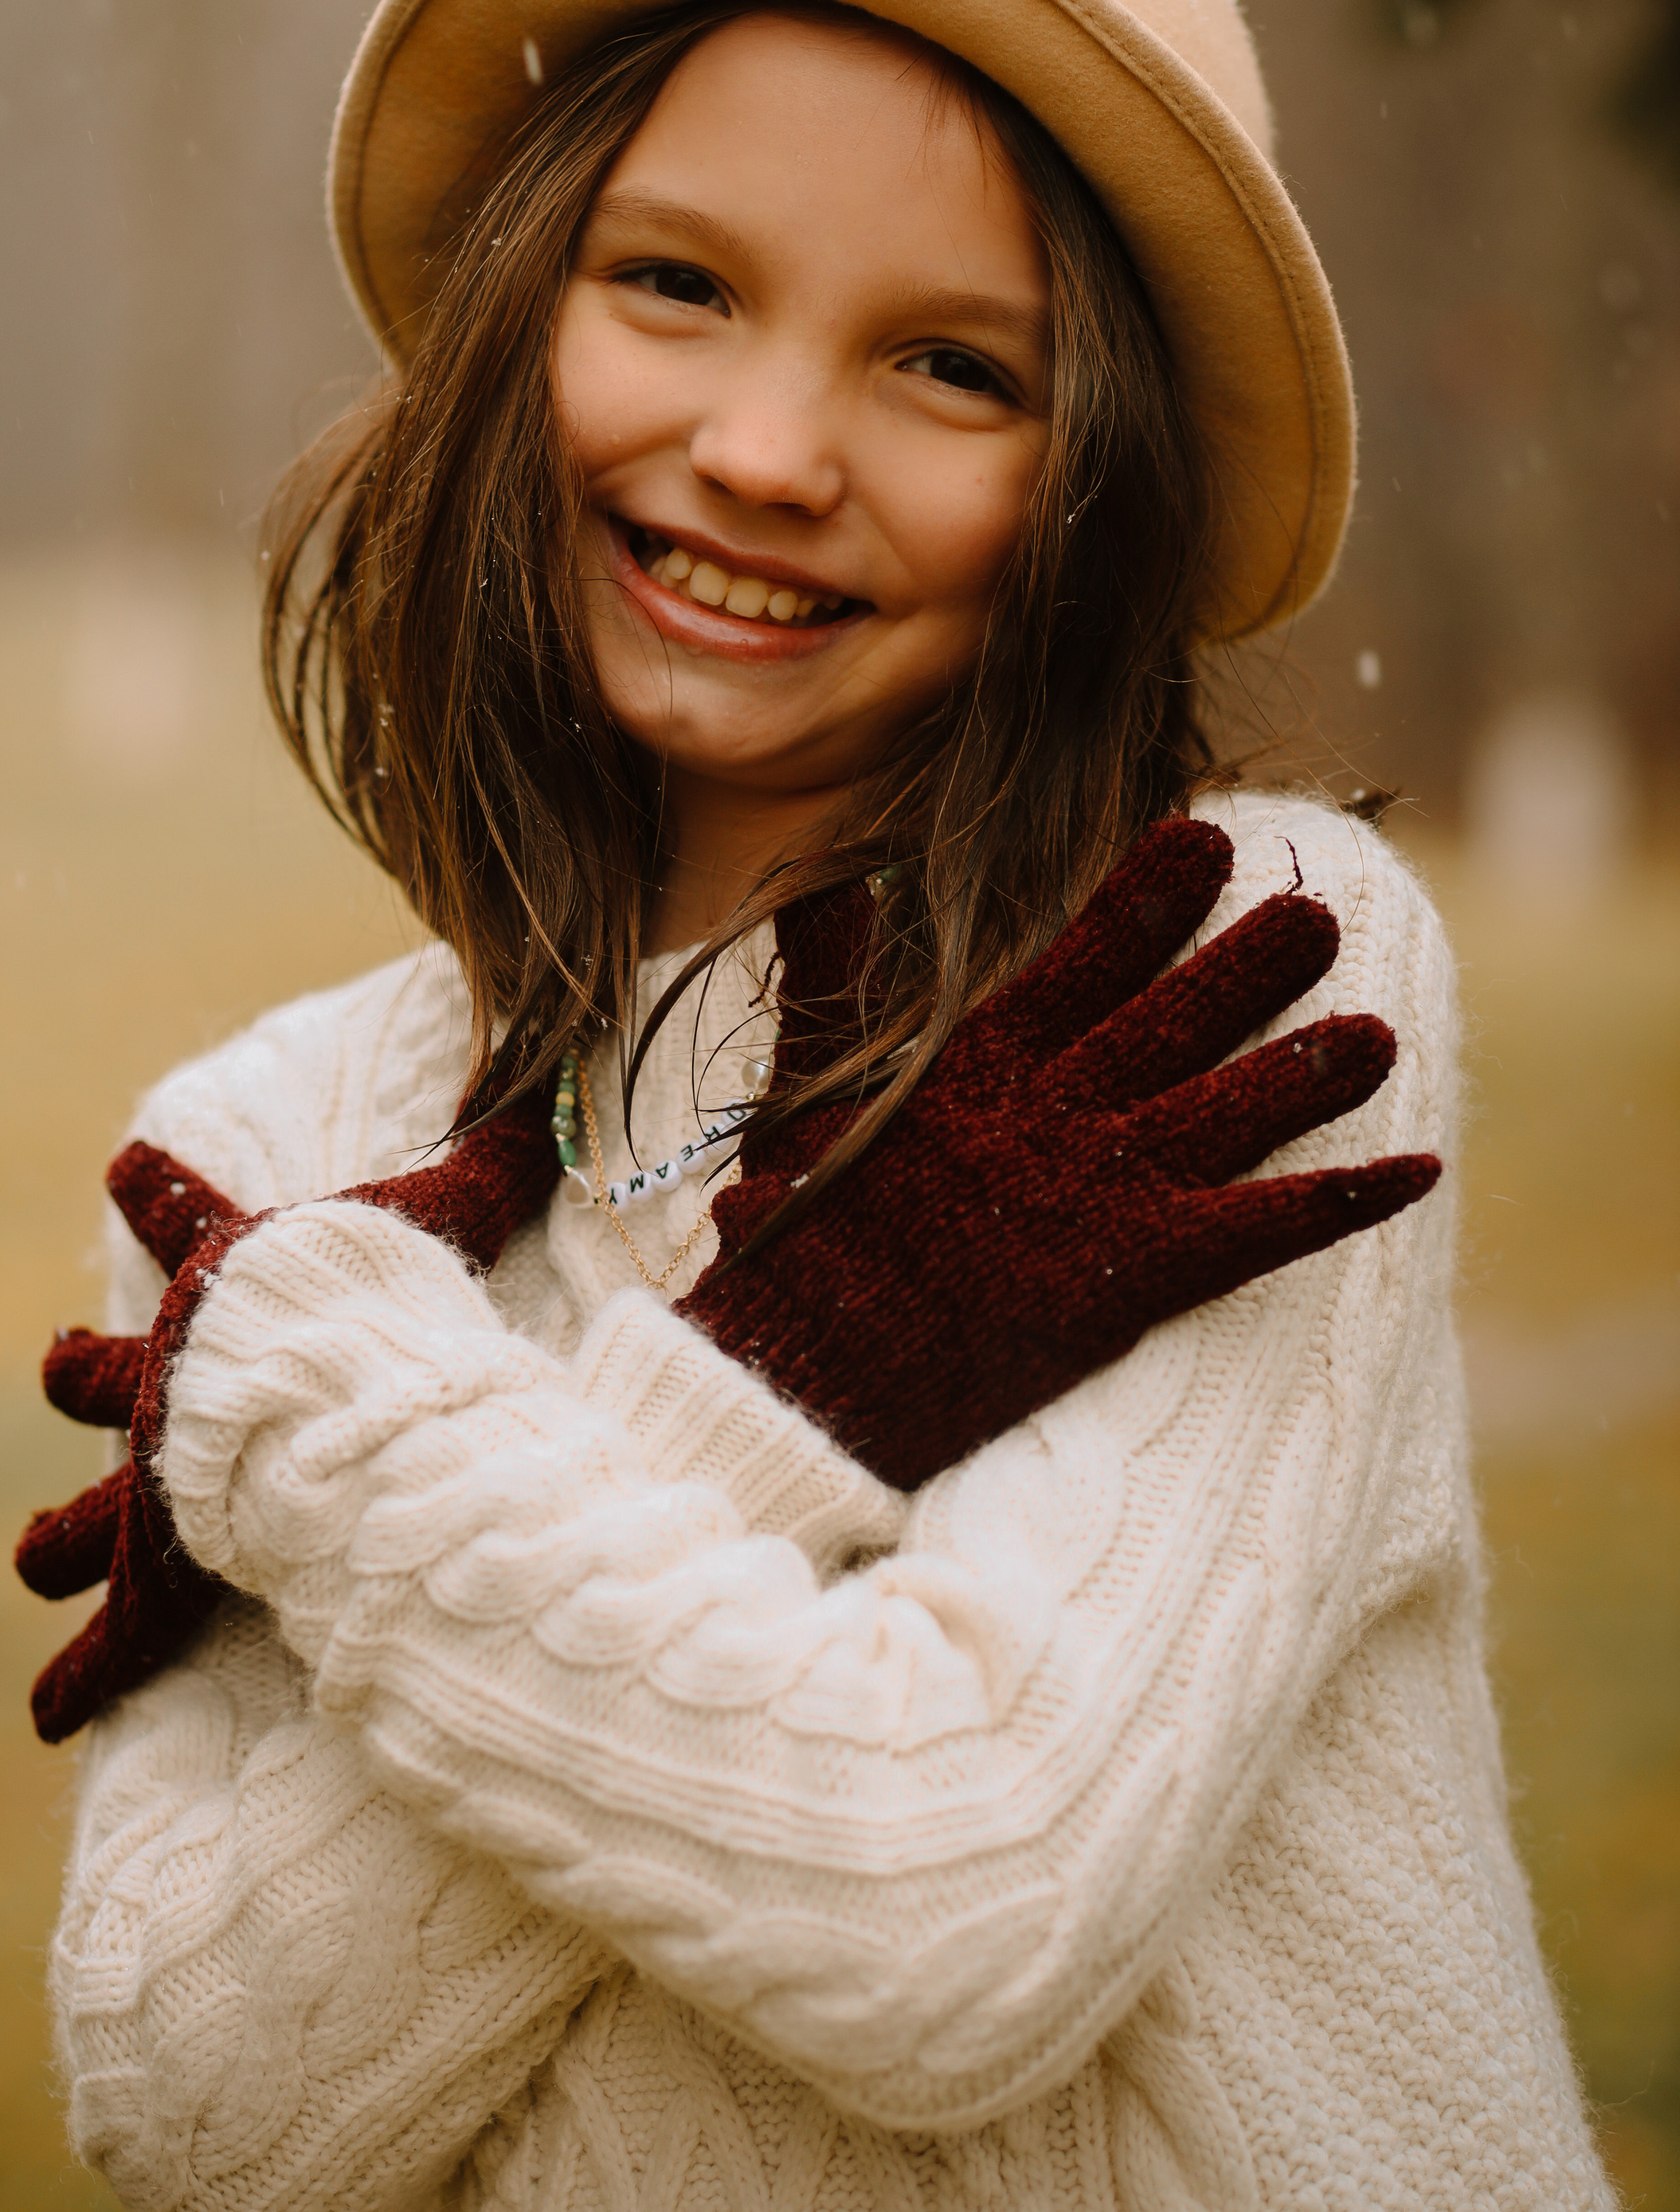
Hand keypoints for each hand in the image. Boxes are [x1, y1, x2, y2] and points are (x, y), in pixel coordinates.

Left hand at [15, 1068, 558, 1741]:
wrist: (331, 1399)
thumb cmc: (383, 1304)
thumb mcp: (444, 1212)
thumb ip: (499, 1156)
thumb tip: (561, 1078)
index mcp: (225, 1293)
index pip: (185, 1214)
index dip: (158, 1188)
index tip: (120, 1164)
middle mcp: (169, 1386)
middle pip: (102, 1374)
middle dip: (81, 1372)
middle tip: (56, 1365)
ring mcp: (155, 1481)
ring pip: (87, 1515)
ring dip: (61, 1535)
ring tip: (36, 1554)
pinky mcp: (158, 1570)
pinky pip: (117, 1640)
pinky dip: (82, 1678)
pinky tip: (48, 1718)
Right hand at [680, 817, 1441, 1491]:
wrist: (806, 1372)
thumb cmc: (796, 1239)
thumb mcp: (802, 1091)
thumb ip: (828, 977)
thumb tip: (835, 878)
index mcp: (981, 1062)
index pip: (1086, 956)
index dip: (1150, 898)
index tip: (1205, 838)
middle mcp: (1057, 1111)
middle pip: (1178, 1019)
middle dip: (1250, 966)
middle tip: (1317, 914)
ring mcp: (1102, 1190)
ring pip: (1235, 1109)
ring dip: (1309, 1071)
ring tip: (1379, 1034)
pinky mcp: (1136, 1272)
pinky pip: (1266, 1227)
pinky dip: (1344, 1199)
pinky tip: (1415, 1171)